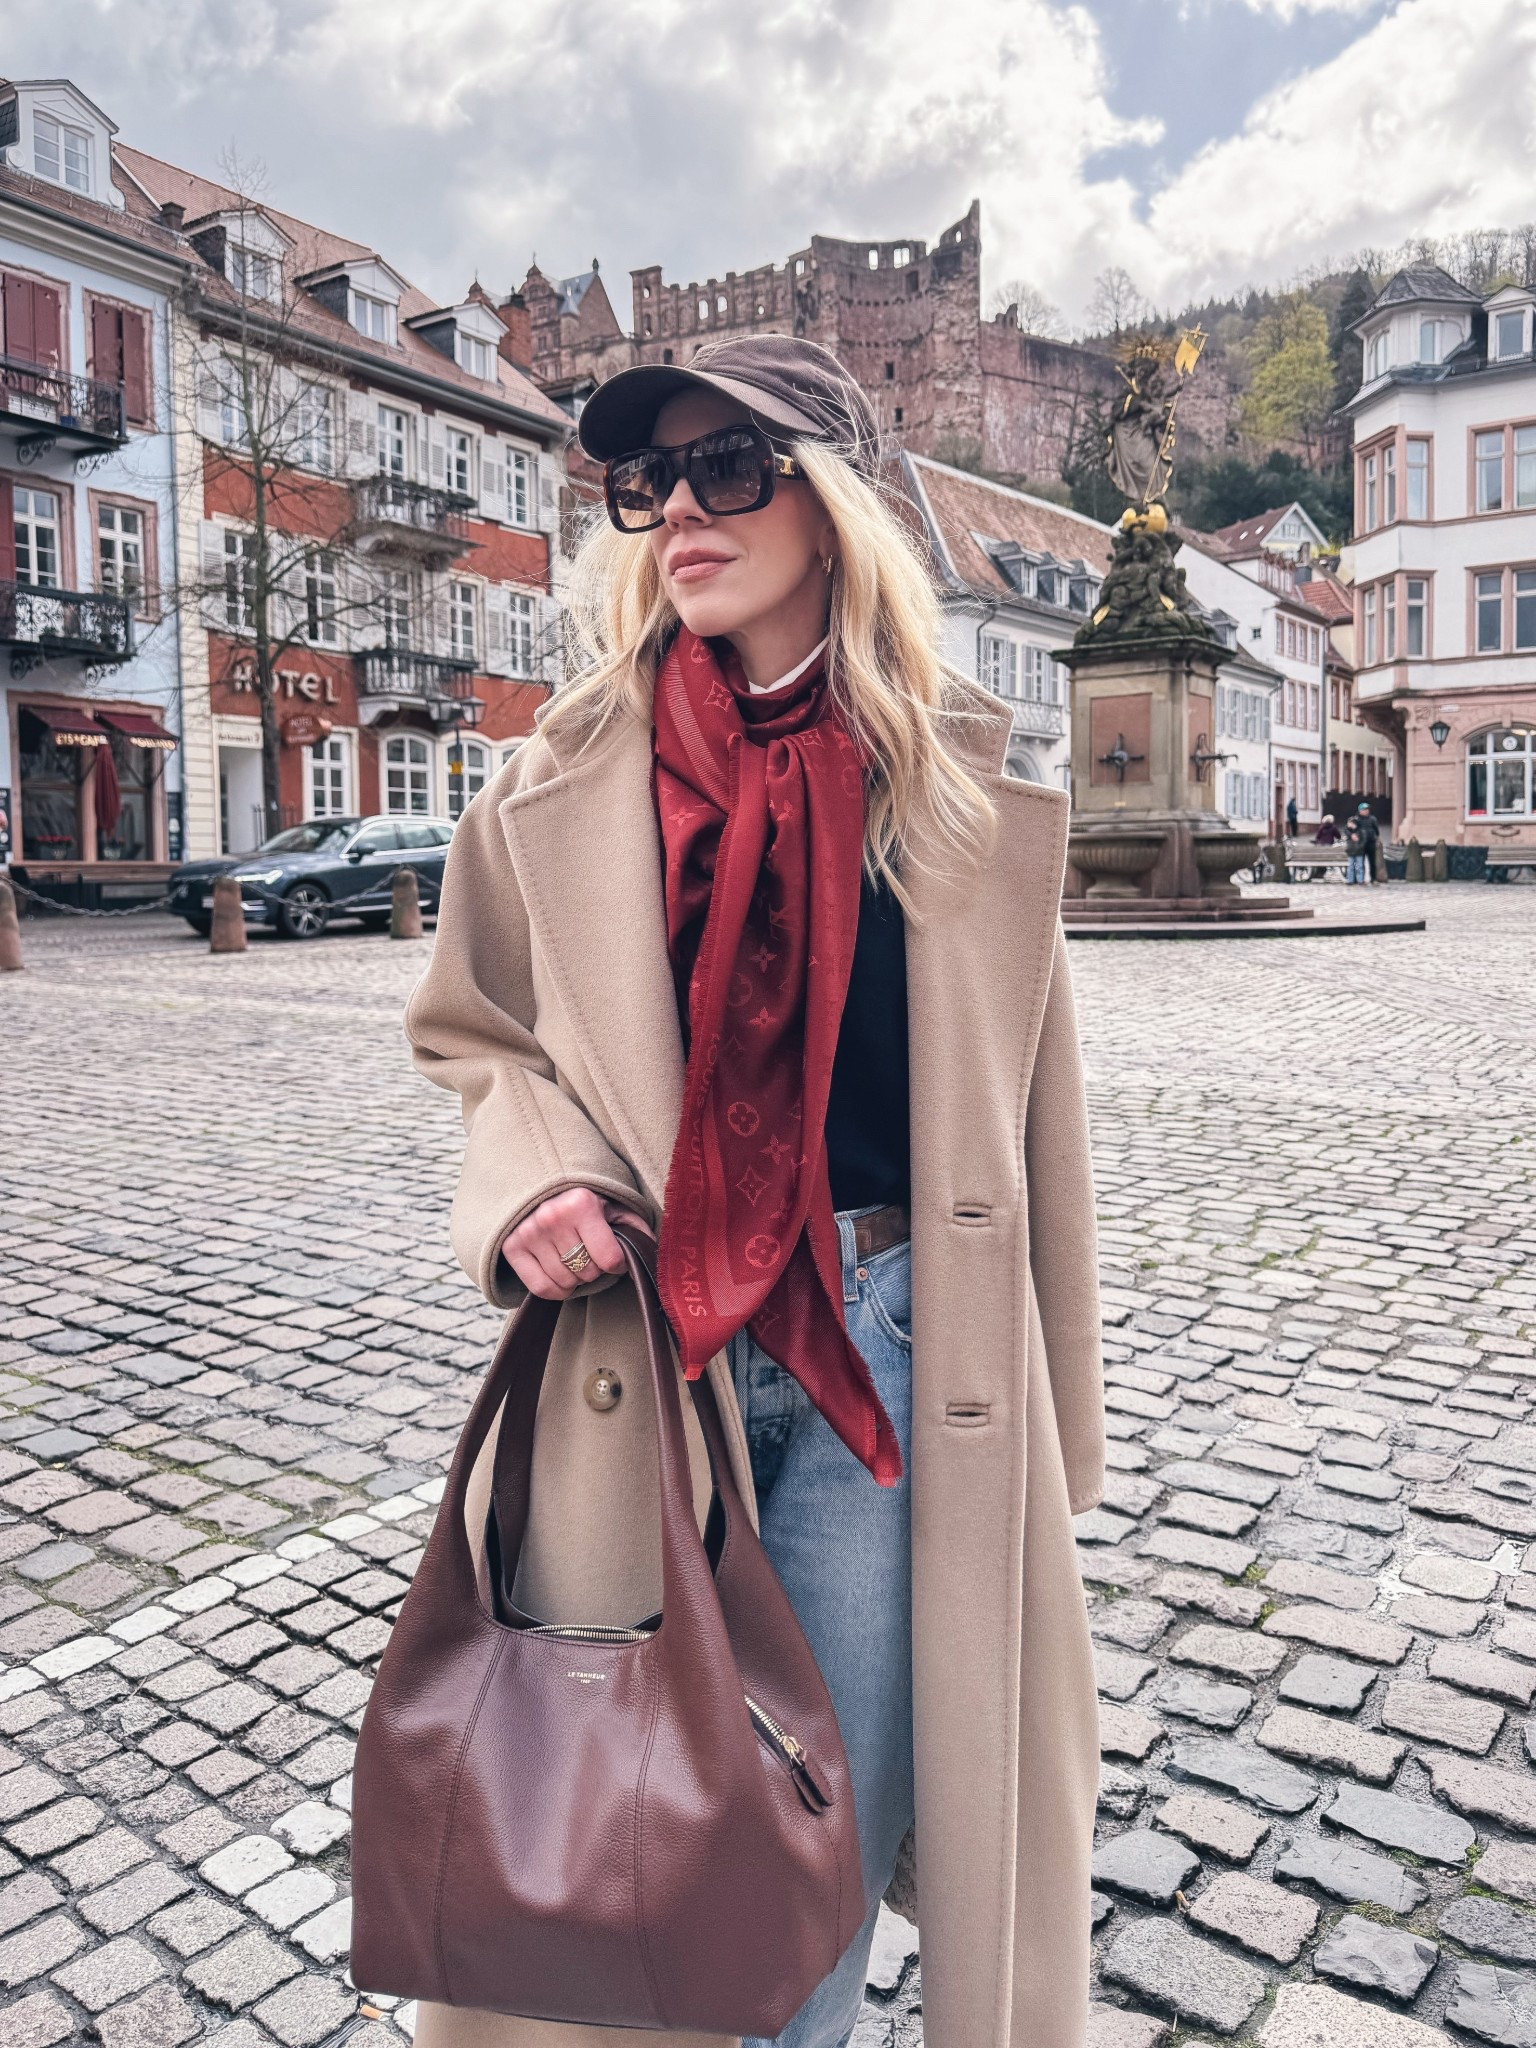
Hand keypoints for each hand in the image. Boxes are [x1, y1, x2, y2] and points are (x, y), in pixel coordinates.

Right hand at [501, 1188, 651, 1300]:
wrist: (541, 1184)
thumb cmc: (585, 1199)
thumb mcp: (614, 1206)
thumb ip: (636, 1229)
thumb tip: (654, 1260)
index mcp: (581, 1203)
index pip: (611, 1260)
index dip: (617, 1263)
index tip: (613, 1255)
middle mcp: (552, 1217)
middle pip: (588, 1273)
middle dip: (594, 1268)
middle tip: (589, 1251)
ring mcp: (529, 1232)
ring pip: (566, 1283)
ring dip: (575, 1278)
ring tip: (573, 1257)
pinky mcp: (512, 1246)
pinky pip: (541, 1289)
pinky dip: (555, 1289)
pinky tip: (559, 1273)